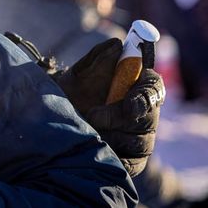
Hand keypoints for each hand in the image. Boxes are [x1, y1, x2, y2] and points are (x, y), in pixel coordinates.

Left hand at [55, 38, 164, 175]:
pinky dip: (114, 156)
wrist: (53, 122)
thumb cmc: (71, 94)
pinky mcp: (131, 162)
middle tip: (93, 116)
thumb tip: (117, 44)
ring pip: (139, 142)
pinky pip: (131, 163)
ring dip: (111, 136)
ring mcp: (139, 139)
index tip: (131, 101)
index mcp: (135, 89)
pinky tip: (97, 150)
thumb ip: (96, 58)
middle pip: (150, 118)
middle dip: (121, 118)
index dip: (147, 93)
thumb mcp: (77, 75)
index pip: (154, 88)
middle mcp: (143, 115)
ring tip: (87, 131)